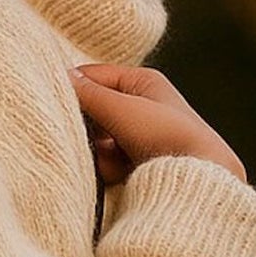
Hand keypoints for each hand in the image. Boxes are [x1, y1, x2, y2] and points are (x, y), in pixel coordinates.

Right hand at [68, 63, 246, 186]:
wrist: (201, 181)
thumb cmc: (167, 137)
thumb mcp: (122, 110)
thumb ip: (88, 94)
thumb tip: (60, 75)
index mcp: (143, 81)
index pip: (92, 76)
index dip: (73, 90)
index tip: (54, 105)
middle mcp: (143, 104)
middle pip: (94, 111)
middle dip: (88, 129)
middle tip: (93, 139)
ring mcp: (142, 134)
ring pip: (99, 139)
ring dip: (100, 153)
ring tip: (115, 161)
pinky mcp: (141, 162)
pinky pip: (111, 160)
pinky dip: (111, 168)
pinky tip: (122, 174)